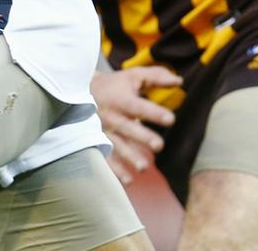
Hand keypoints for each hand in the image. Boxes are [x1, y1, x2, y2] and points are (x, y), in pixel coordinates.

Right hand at [91, 66, 181, 184]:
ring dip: (129, 157)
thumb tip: (179, 81)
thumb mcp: (132, 77)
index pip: (138, 106)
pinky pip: (105, 157)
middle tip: (159, 146)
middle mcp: (111, 116)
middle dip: (142, 137)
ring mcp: (103, 131)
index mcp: (120, 100)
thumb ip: (155, 77)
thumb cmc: (113, 86)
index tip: (170, 119)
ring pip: (116, 146)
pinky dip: (115, 170)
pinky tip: (128, 180)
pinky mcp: (97, 142)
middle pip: (127, 128)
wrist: (78, 93)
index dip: (153, 112)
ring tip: (144, 167)